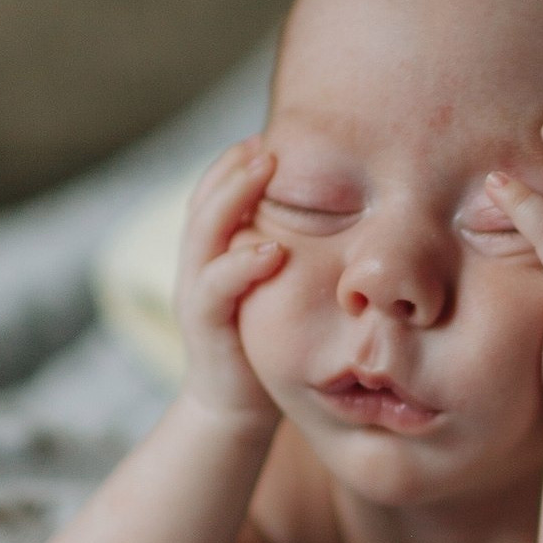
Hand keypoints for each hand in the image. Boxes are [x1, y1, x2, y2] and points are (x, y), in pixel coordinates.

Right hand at [171, 135, 287, 434]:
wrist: (235, 409)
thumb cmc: (268, 341)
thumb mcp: (279, 285)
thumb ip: (291, 247)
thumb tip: (344, 208)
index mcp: (214, 250)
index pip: (217, 192)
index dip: (237, 161)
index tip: (271, 132)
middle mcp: (198, 264)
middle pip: (205, 200)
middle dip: (234, 167)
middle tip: (267, 141)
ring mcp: (197, 292)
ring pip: (203, 232)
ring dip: (232, 197)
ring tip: (262, 170)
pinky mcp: (205, 326)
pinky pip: (216, 288)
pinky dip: (241, 265)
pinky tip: (272, 250)